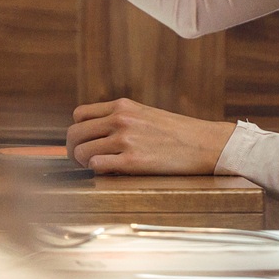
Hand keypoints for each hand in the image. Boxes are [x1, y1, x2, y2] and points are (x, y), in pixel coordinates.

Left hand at [66, 99, 236, 174]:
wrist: (206, 144)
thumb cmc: (177, 133)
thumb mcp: (145, 114)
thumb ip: (120, 119)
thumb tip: (95, 134)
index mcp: (122, 106)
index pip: (79, 115)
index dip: (78, 131)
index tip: (83, 143)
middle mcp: (120, 120)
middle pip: (74, 133)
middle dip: (73, 149)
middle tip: (79, 161)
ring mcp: (126, 140)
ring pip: (82, 152)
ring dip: (83, 163)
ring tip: (95, 169)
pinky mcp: (133, 161)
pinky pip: (97, 166)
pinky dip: (97, 171)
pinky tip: (109, 172)